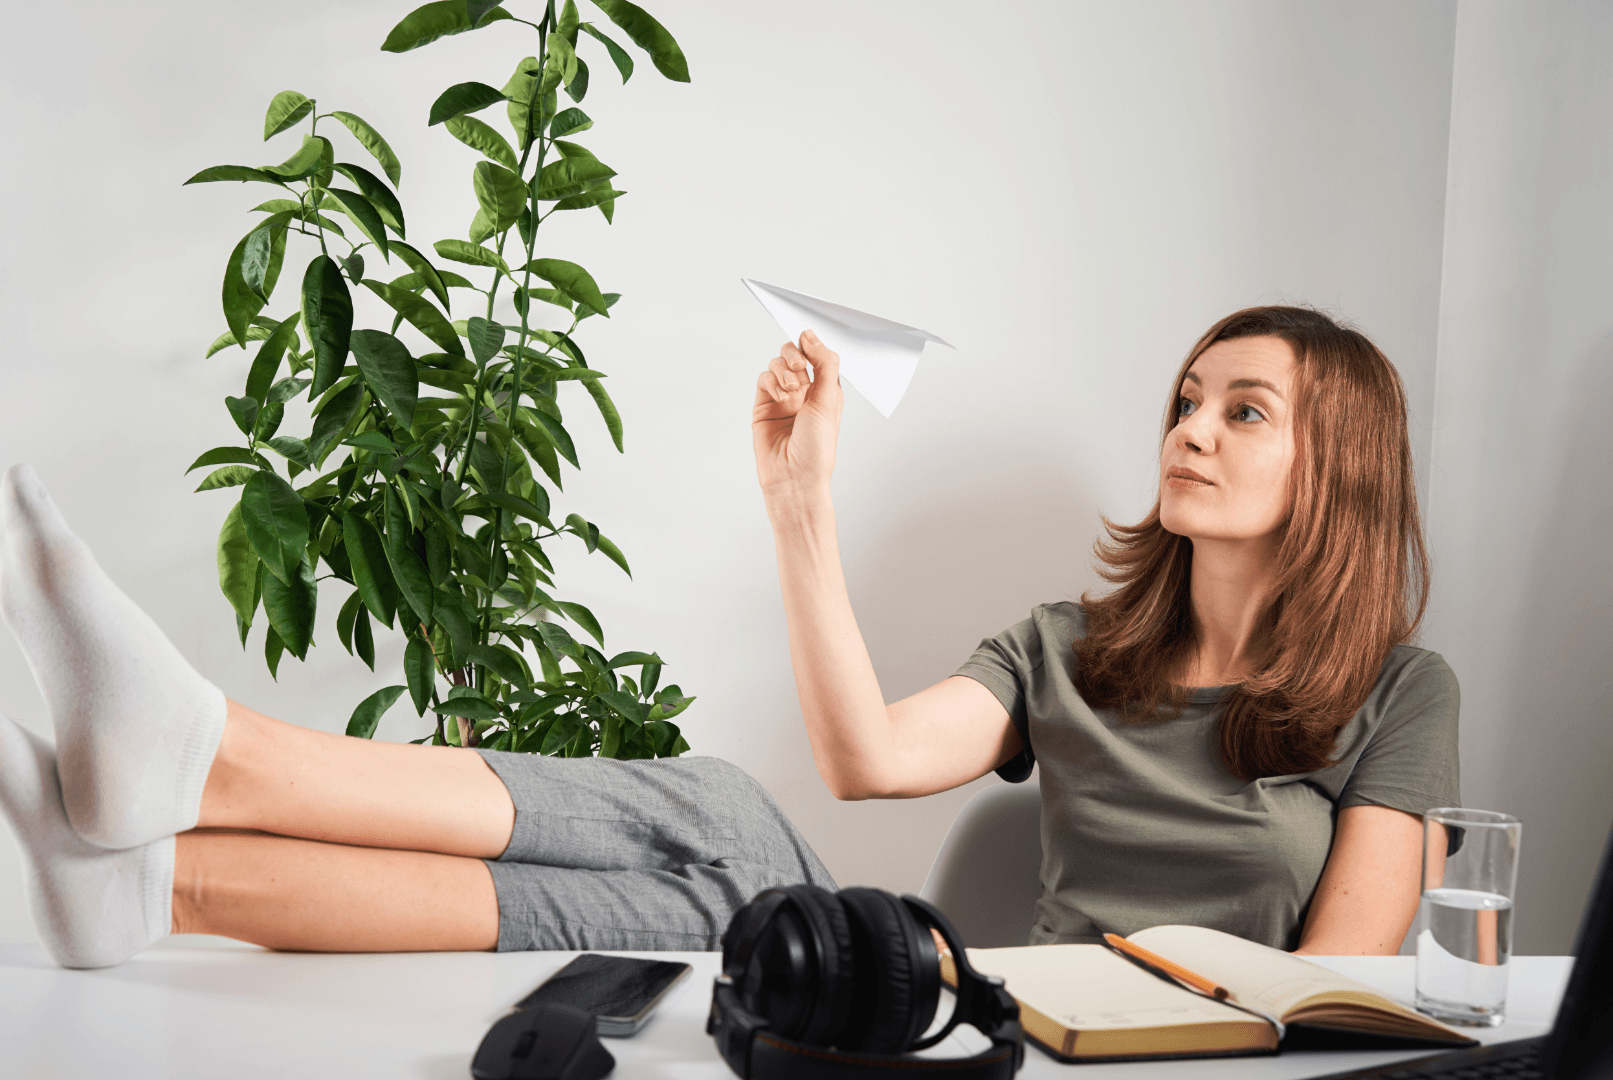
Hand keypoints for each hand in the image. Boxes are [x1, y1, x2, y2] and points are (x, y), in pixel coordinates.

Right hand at [752, 330, 842, 501]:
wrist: (794, 478)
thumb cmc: (817, 449)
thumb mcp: (829, 401)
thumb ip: (824, 364)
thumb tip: (810, 336)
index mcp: (825, 390)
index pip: (817, 355)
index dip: (812, 345)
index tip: (808, 340)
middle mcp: (804, 392)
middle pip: (794, 355)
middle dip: (794, 355)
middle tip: (799, 366)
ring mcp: (782, 399)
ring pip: (777, 365)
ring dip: (783, 371)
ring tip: (792, 390)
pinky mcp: (763, 406)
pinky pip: (763, 380)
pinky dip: (771, 382)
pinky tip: (781, 396)